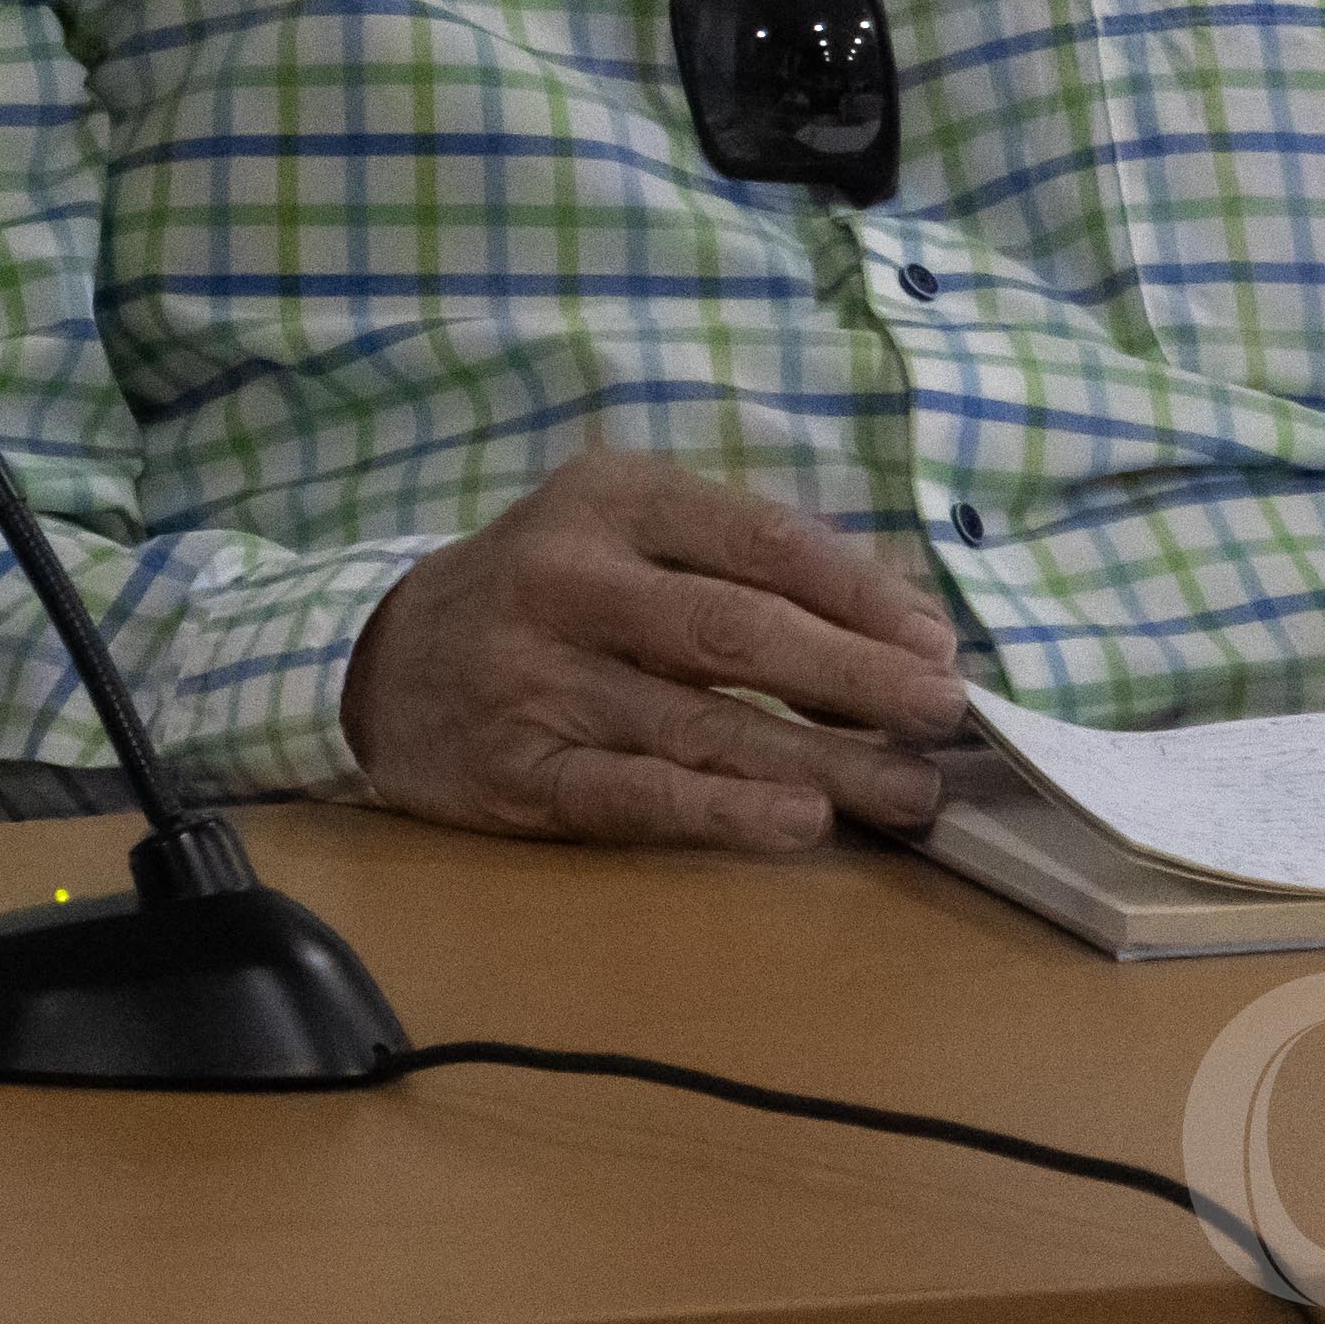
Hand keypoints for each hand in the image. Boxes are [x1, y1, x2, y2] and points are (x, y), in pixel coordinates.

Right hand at [340, 452, 970, 850]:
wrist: (382, 659)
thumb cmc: (545, 591)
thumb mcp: (624, 528)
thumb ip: (745, 559)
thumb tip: (905, 621)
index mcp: (609, 499)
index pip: (760, 541)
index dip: (861, 596)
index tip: (938, 644)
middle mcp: (568, 579)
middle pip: (736, 632)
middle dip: (855, 678)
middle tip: (942, 716)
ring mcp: (537, 678)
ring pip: (701, 724)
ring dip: (821, 762)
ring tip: (910, 790)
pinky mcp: (519, 769)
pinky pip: (637, 795)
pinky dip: (724, 812)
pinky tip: (799, 824)